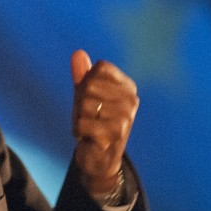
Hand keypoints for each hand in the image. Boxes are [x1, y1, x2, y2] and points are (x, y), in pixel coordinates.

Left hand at [70, 50, 138, 196]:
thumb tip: (78, 53)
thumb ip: (82, 74)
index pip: (100, 68)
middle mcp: (132, 100)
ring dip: (80, 117)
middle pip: (90, 85)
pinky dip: (78, 130)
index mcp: (128, 87)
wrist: (99, 157)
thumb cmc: (93, 121)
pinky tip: (89, 137)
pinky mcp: (116, 134)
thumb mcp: (85, 95)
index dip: (86, 81)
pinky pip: (82, 122)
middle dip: (81, 102)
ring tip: (91, 127)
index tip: (92, 98)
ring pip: (85, 104)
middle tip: (90, 116)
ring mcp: (126, 117)